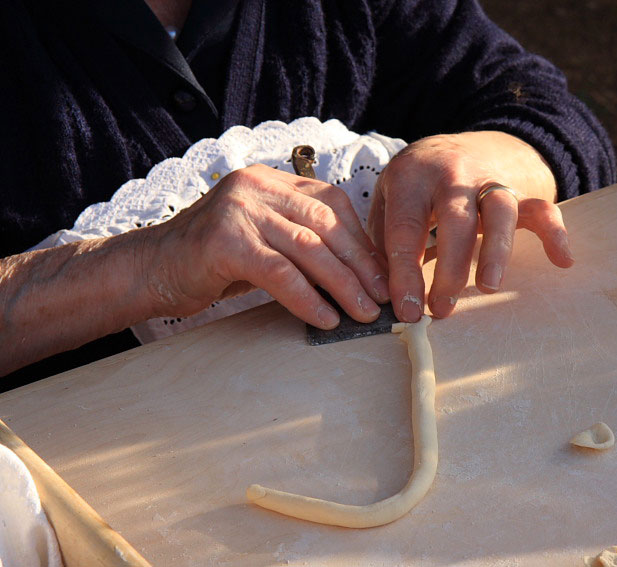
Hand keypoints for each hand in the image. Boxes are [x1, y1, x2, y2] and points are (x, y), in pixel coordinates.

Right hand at [143, 164, 389, 327]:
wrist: (148, 270)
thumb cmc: (210, 261)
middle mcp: (257, 186)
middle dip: (361, 265)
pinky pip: (281, 273)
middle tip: (383, 298)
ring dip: (343, 285)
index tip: (382, 273)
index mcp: (271, 181)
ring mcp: (240, 209)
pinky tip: (326, 318)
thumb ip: (302, 244)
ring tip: (363, 313)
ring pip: (310, 249)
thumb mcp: (263, 241)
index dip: (362, 241)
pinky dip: (308, 298)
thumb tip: (358, 274)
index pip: (332, 205)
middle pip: (327, 225)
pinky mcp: (226, 241)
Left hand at [368, 131, 574, 321]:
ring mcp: (490, 180)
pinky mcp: (521, 190)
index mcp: (411, 177)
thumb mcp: (390, 199)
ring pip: (499, 210)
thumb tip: (379, 293)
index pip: (405, 229)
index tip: (406, 310)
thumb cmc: (420, 185)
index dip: (404, 273)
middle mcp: (452, 174)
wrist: (467, 144)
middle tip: (442, 308)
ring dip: (496, 248)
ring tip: (489, 286)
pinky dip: (555, 233)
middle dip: (449, 268)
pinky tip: (563, 260)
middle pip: (455, 220)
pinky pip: (543, 208)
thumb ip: (383, 239)